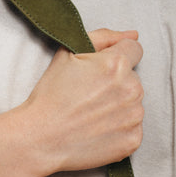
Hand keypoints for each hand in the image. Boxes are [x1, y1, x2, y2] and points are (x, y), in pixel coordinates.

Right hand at [19, 29, 143, 173]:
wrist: (41, 140)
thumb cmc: (51, 99)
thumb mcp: (69, 53)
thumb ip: (104, 37)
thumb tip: (132, 35)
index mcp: (117, 64)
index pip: (134, 49)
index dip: (115, 58)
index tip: (101, 73)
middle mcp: (131, 89)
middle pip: (133, 78)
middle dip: (117, 84)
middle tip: (90, 98)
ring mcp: (134, 117)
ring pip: (134, 104)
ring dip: (119, 107)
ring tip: (93, 116)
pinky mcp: (132, 141)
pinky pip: (133, 129)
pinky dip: (120, 130)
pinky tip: (99, 131)